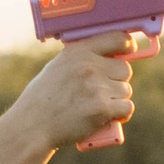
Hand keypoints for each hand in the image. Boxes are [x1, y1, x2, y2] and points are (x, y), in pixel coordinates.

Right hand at [8, 29, 141, 150]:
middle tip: (102, 91)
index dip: (127, 44)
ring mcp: (96, 87)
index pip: (116, 38)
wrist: (34, 124)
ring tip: (97, 105)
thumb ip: (82, 59)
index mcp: (77, 52)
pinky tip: (110, 117)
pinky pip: (127, 107)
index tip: (129, 49)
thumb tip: (111, 56)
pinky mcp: (102, 108)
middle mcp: (88, 66)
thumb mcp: (59, 66)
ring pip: (126, 91)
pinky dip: (121, 114)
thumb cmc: (45, 98)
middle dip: (117, 81)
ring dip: (117, 99)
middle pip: (125, 69)